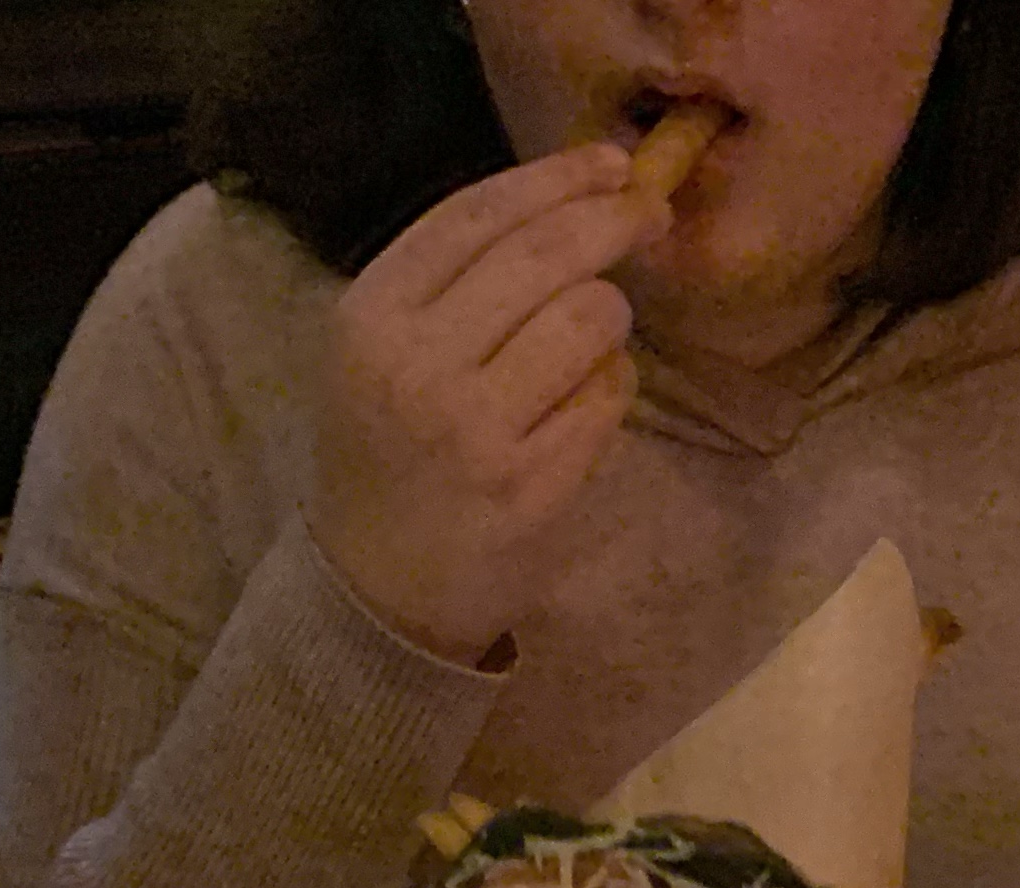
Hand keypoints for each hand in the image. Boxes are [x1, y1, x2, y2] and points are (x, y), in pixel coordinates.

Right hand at [309, 143, 665, 664]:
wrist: (373, 589)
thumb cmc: (387, 455)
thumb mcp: (380, 351)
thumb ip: (452, 280)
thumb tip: (570, 200)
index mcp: (371, 314)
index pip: (474, 214)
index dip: (553, 178)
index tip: (610, 166)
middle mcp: (415, 363)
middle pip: (543, 255)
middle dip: (612, 223)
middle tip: (649, 215)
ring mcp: (473, 428)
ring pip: (586, 320)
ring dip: (610, 318)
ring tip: (593, 340)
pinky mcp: (528, 486)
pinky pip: (606, 399)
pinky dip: (611, 389)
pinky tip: (586, 405)